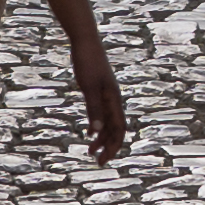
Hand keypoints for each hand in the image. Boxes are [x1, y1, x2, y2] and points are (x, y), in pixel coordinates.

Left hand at [70, 47, 130, 161]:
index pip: (119, 130)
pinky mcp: (99, 91)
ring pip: (108, 123)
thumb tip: (97, 132)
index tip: (104, 160)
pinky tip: (89, 132)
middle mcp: (113, 100)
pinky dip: (97, 126)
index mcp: (114, 100)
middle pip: (115, 129)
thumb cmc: (88, 63)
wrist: (85, 42)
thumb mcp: (89, 88)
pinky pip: (101, 114)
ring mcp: (107, 95)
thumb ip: (94, 109)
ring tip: (90, 151)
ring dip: (102, 138)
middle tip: (98, 162)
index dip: (113, 147)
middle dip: (108, 147)